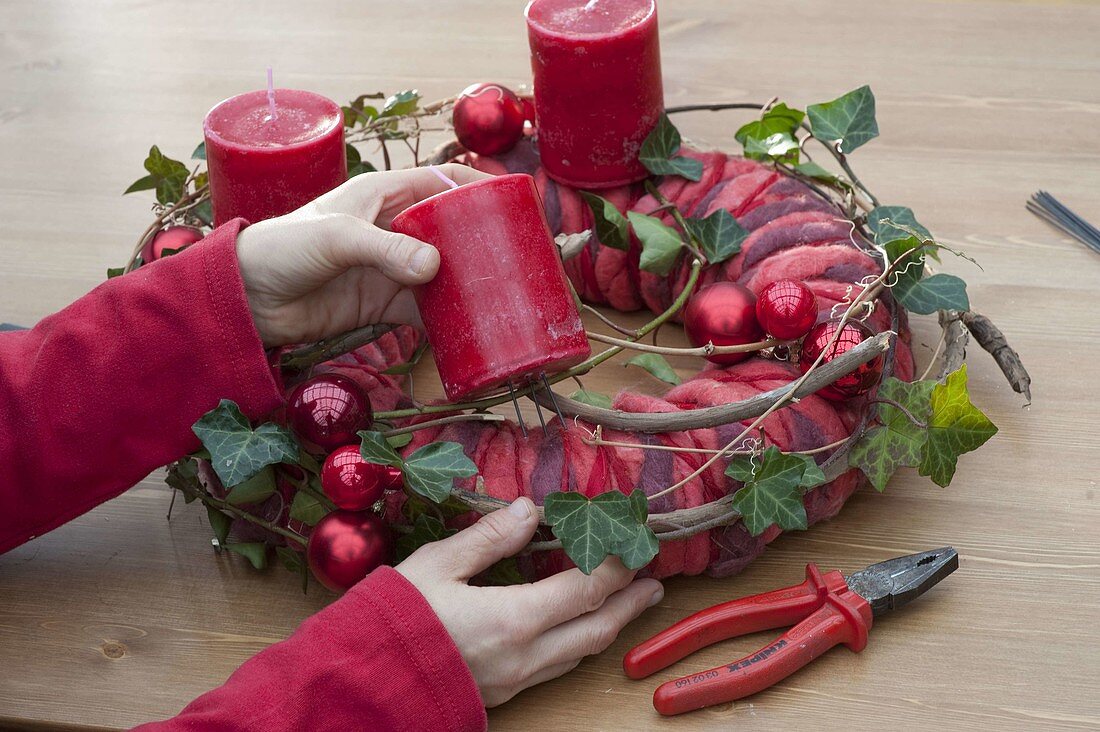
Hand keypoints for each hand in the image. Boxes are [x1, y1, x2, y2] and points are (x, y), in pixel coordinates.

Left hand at [235, 164, 489, 346]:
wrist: (245, 296)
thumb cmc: (282, 247)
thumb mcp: (336, 238)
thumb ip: (385, 250)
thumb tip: (435, 268)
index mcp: (381, 195)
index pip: (438, 183)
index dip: (473, 189)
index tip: (508, 204)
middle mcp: (391, 228)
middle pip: (447, 231)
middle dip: (478, 243)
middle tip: (515, 258)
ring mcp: (388, 268)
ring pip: (441, 272)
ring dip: (465, 283)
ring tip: (501, 295)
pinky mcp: (381, 303)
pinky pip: (423, 309)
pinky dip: (444, 317)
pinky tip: (468, 326)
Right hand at [396, 498, 662, 706]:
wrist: (361, 684)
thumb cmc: (392, 619)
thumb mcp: (437, 565)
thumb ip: (490, 538)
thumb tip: (530, 510)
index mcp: (514, 619)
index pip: (585, 589)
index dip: (616, 566)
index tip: (635, 543)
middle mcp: (526, 656)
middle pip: (595, 629)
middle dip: (629, 604)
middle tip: (654, 583)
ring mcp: (516, 681)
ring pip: (578, 654)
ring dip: (608, 627)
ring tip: (626, 605)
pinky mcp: (502, 694)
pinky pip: (555, 670)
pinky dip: (577, 645)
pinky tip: (575, 632)